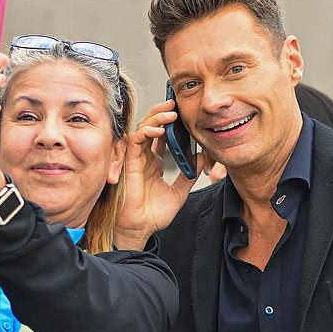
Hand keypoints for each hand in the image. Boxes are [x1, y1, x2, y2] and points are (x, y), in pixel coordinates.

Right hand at [114, 101, 199, 249]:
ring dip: (156, 118)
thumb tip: (202, 159)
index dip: (170, 122)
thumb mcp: (179, 192)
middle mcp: (144, 158)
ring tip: (171, 113)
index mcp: (154, 163)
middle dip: (162, 112)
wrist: (141, 228)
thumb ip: (189, 174)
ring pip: (142, 128)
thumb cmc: (154, 214)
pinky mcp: (130, 163)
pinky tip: (159, 131)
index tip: (183, 113)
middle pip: (151, 126)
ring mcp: (136, 159)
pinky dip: (146, 132)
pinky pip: (135, 140)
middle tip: (175, 103)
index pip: (161, 135)